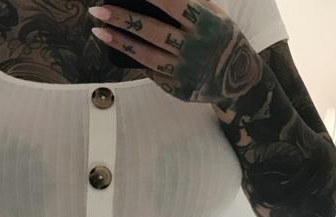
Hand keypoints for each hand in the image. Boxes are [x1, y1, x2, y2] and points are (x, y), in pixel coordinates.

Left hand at [88, 0, 261, 103]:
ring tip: (98, 31)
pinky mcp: (177, 89)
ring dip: (119, 42)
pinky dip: (135, 59)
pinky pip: (151, 72)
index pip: (173, 4)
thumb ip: (193, 2)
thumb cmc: (223, 39)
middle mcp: (194, 48)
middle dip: (123, 19)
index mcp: (206, 25)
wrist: (237, 81)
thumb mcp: (217, 16)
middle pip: (152, 31)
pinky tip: (120, 47)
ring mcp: (184, 71)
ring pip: (145, 56)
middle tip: (98, 10)